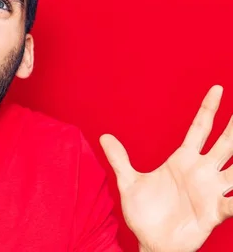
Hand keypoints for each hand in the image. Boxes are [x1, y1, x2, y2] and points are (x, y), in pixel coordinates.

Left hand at [100, 85, 232, 251]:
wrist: (150, 242)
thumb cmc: (144, 213)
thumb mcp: (128, 182)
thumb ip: (119, 159)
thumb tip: (104, 137)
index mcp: (182, 160)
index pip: (199, 128)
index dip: (208, 109)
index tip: (217, 88)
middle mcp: (201, 172)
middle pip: (224, 142)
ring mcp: (211, 191)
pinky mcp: (215, 212)